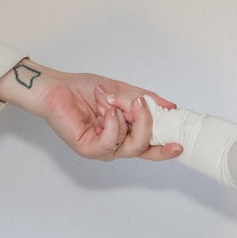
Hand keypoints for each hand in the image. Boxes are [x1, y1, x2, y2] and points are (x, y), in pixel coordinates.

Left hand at [0, 61, 181, 160]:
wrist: (57, 87)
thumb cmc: (85, 90)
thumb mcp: (123, 92)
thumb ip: (147, 101)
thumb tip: (171, 107)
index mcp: (126, 136)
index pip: (151, 148)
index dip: (166, 149)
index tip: (180, 143)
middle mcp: (116, 146)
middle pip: (145, 147)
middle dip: (147, 123)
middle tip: (140, 102)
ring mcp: (102, 150)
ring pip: (131, 145)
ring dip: (125, 116)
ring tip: (111, 99)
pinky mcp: (88, 149)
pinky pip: (111, 142)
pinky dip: (112, 123)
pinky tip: (106, 110)